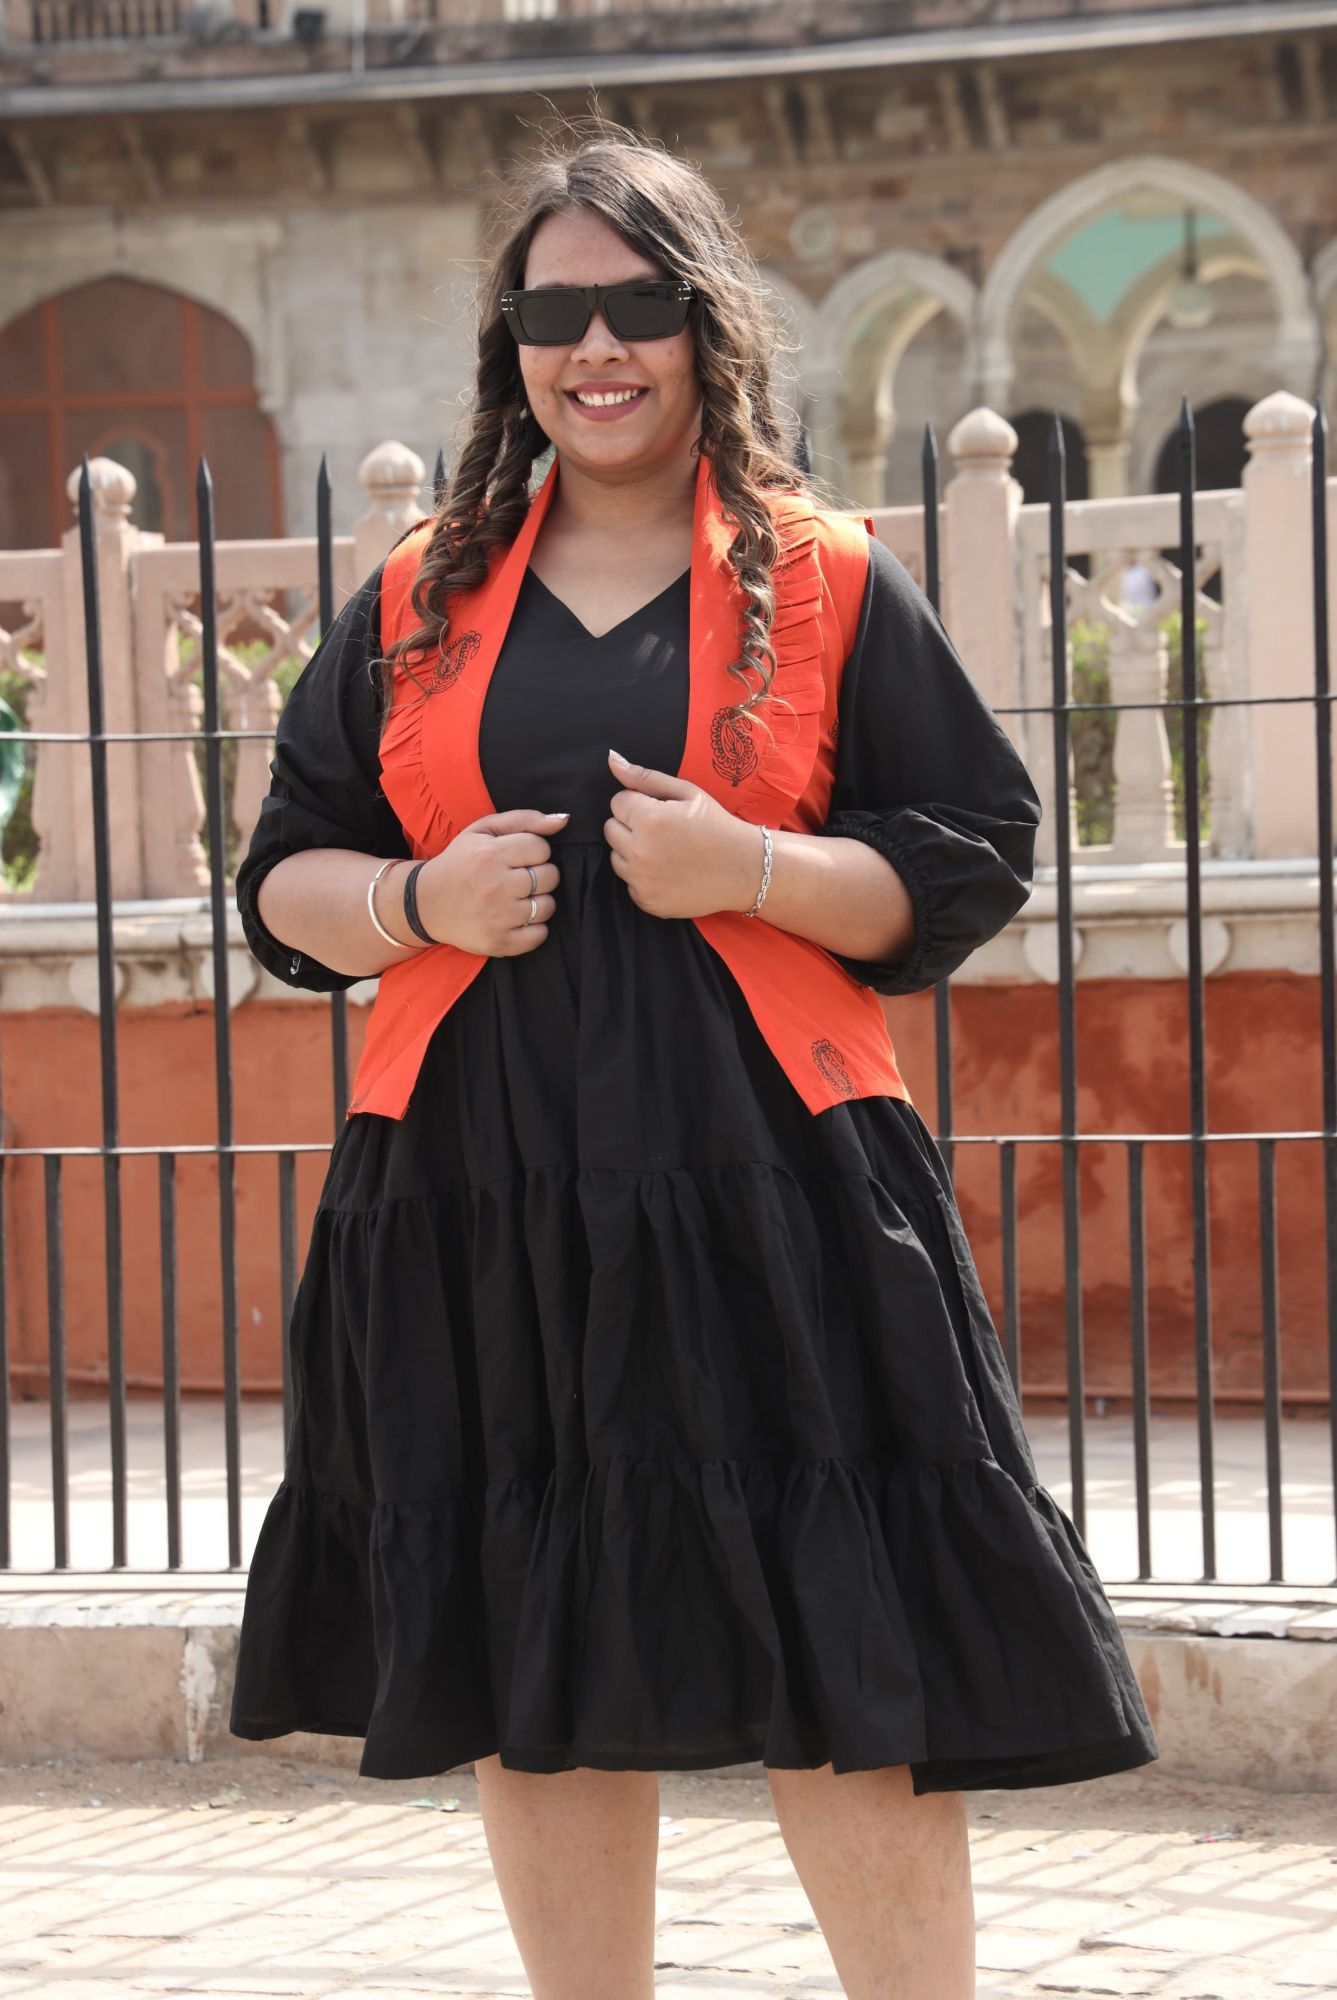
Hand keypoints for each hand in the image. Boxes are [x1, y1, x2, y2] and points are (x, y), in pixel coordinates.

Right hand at [414, 807, 566, 955]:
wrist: (425, 903)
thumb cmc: (460, 862)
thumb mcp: (483, 830)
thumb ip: (524, 820)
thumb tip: (563, 820)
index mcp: (490, 854)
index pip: (541, 848)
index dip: (535, 851)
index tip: (519, 857)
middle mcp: (495, 886)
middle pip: (550, 876)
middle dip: (540, 874)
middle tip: (519, 878)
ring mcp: (497, 918)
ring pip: (548, 906)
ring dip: (539, 901)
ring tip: (518, 898)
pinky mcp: (499, 943)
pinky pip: (540, 935)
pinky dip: (535, 928)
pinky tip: (517, 918)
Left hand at [603, 748, 763, 918]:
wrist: (744, 869)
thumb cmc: (716, 826)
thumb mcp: (687, 792)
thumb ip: (645, 777)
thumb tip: (611, 759)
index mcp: (650, 820)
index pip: (617, 803)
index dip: (638, 804)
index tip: (661, 811)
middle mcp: (641, 852)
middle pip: (611, 830)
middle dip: (632, 827)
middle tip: (664, 832)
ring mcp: (642, 880)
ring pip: (616, 858)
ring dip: (633, 853)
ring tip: (666, 852)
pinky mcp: (647, 901)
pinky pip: (630, 884)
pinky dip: (643, 878)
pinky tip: (669, 872)